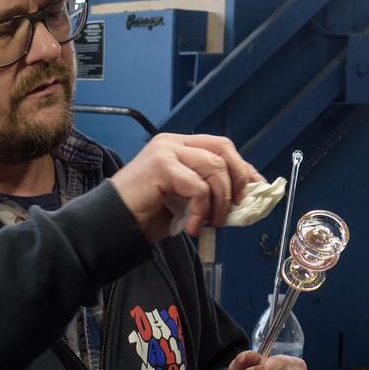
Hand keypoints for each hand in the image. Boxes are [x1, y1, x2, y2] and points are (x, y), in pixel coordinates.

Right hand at [110, 133, 261, 240]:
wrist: (112, 224)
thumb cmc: (144, 214)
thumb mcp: (184, 201)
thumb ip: (207, 192)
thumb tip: (243, 198)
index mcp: (178, 146)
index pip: (221, 147)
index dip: (242, 167)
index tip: (256, 189)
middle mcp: (173, 143)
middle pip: (223, 149)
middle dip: (238, 180)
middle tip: (236, 208)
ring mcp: (166, 151)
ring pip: (215, 168)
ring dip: (220, 201)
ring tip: (210, 223)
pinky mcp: (162, 166)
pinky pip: (198, 187)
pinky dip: (201, 211)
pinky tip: (190, 227)